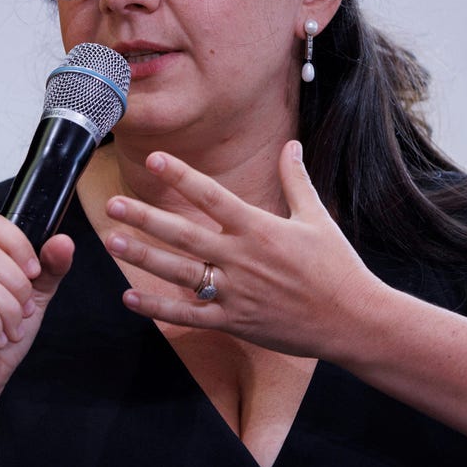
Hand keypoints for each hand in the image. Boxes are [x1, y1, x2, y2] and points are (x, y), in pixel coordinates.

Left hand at [104, 140, 384, 357]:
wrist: (353, 321)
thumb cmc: (337, 267)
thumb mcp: (317, 218)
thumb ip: (295, 181)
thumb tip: (291, 145)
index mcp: (260, 228)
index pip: (212, 196)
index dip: (181, 176)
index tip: (154, 159)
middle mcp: (242, 258)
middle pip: (184, 234)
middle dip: (146, 218)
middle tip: (113, 204)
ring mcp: (235, 292)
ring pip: (179, 272)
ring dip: (144, 256)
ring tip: (113, 240)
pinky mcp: (234, 321)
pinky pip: (188, 314)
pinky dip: (158, 307)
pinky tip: (130, 297)